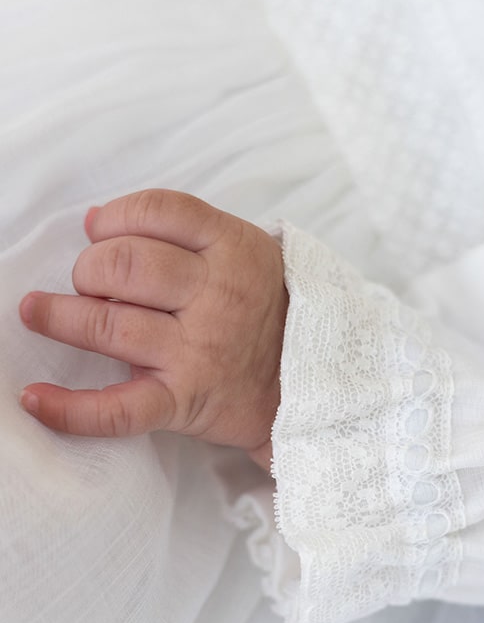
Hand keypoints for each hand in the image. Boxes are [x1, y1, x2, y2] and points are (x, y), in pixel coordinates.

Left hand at [19, 189, 287, 470]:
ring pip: (109, 325)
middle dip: (89, 268)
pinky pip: (119, 410)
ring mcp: (199, 353)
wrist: (308, 383)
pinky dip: (70, 410)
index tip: (100, 231)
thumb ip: (183, 229)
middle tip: (91, 282)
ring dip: (60, 317)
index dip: (115, 216)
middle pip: (124, 264)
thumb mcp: (246, 251)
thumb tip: (94, 220)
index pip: (157, 211)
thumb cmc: (266, 312)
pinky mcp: (184, 402)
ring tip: (40, 313)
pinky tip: (35, 398)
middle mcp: (218, 298)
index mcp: (235, 251)